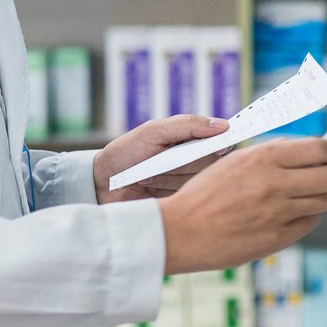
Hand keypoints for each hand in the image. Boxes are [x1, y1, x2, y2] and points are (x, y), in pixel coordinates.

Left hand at [94, 115, 230, 203]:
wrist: (102, 184)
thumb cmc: (127, 152)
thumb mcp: (154, 131)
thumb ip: (187, 125)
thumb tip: (223, 125)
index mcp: (190, 139)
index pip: (219, 139)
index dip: (223, 140)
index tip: (224, 143)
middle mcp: (193, 161)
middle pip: (210, 161)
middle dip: (184, 160)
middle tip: (160, 159)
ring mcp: (187, 182)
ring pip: (198, 180)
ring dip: (170, 175)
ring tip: (147, 173)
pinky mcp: (179, 201)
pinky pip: (187, 196)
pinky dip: (166, 188)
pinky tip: (149, 187)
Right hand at [159, 138, 326, 271]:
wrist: (180, 230)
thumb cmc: (205, 194)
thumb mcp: (236, 161)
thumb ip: (273, 155)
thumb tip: (311, 152)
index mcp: (264, 157)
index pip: (321, 149)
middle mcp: (275, 183)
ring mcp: (278, 212)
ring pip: (325, 201)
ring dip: (323, 196)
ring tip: (310, 195)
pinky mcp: (277, 237)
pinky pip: (309, 223)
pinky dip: (307, 216)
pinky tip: (292, 213)